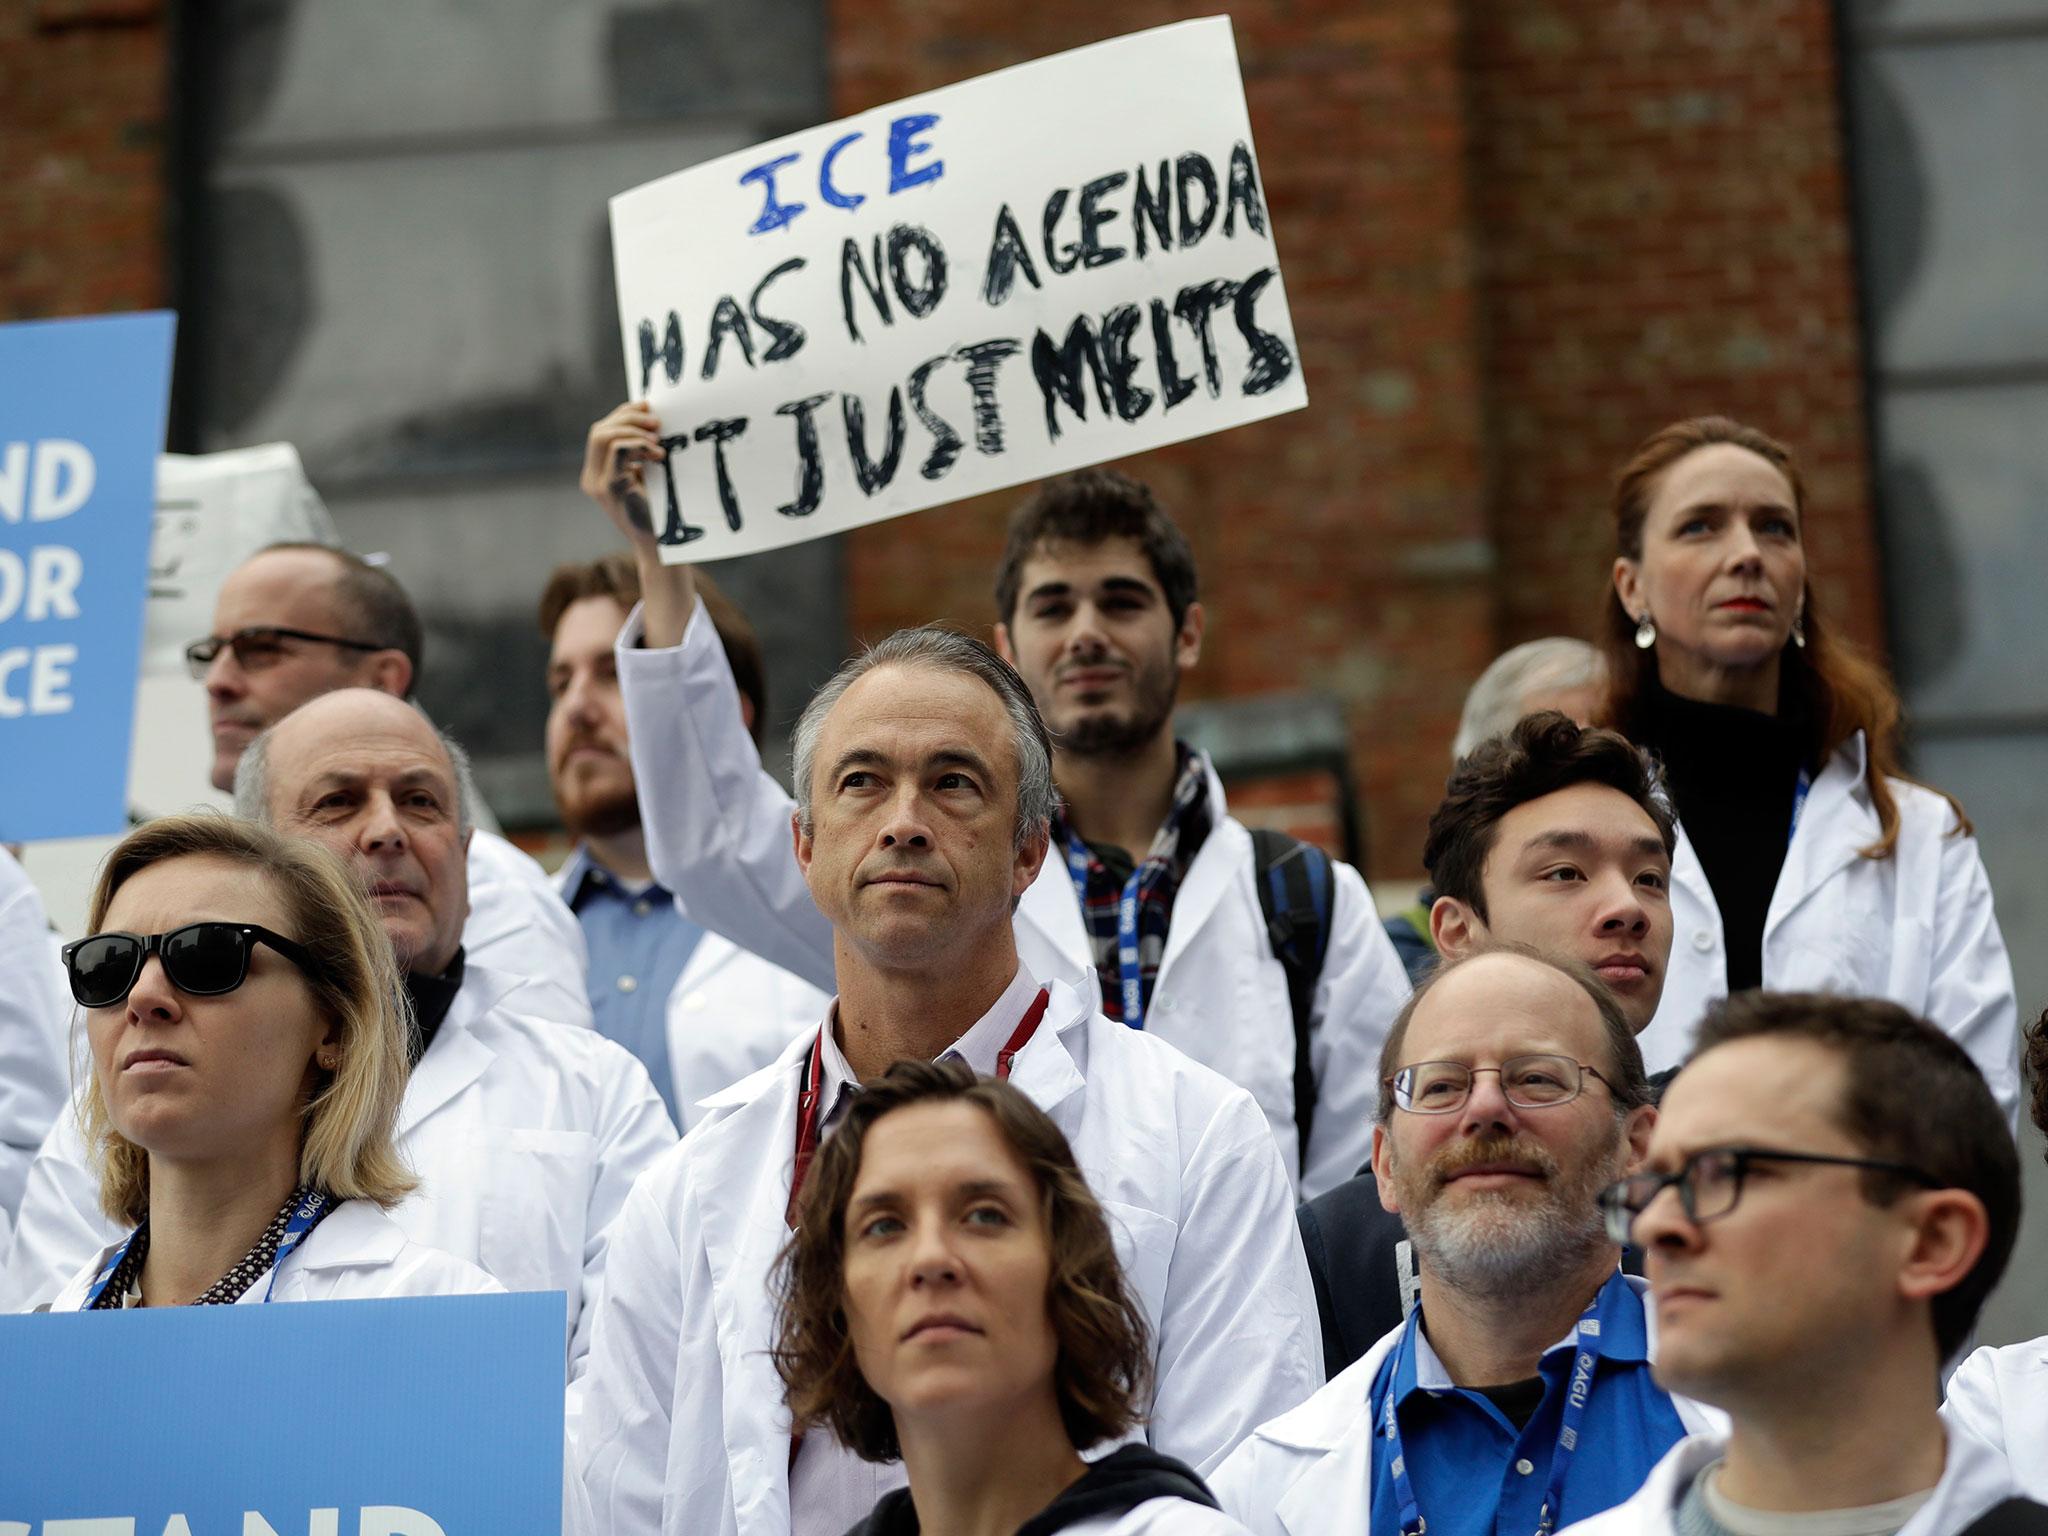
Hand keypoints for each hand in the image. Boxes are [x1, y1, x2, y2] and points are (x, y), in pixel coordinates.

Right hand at [582, 401, 694, 644]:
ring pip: (603, 436)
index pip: (601, 431)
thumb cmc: (659, 510)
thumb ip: (640, 452)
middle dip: (628, 417)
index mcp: (597, 472)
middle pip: (598, 430)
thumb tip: (651, 416)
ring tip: (659, 441)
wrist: (661, 546)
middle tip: (657, 422)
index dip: (623, 413)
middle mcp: (591, 477)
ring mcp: (597, 484)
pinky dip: (639, 445)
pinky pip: (618, 451)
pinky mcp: (609, 489)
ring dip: (634, 430)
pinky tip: (658, 455)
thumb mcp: (647, 475)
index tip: (648, 406)